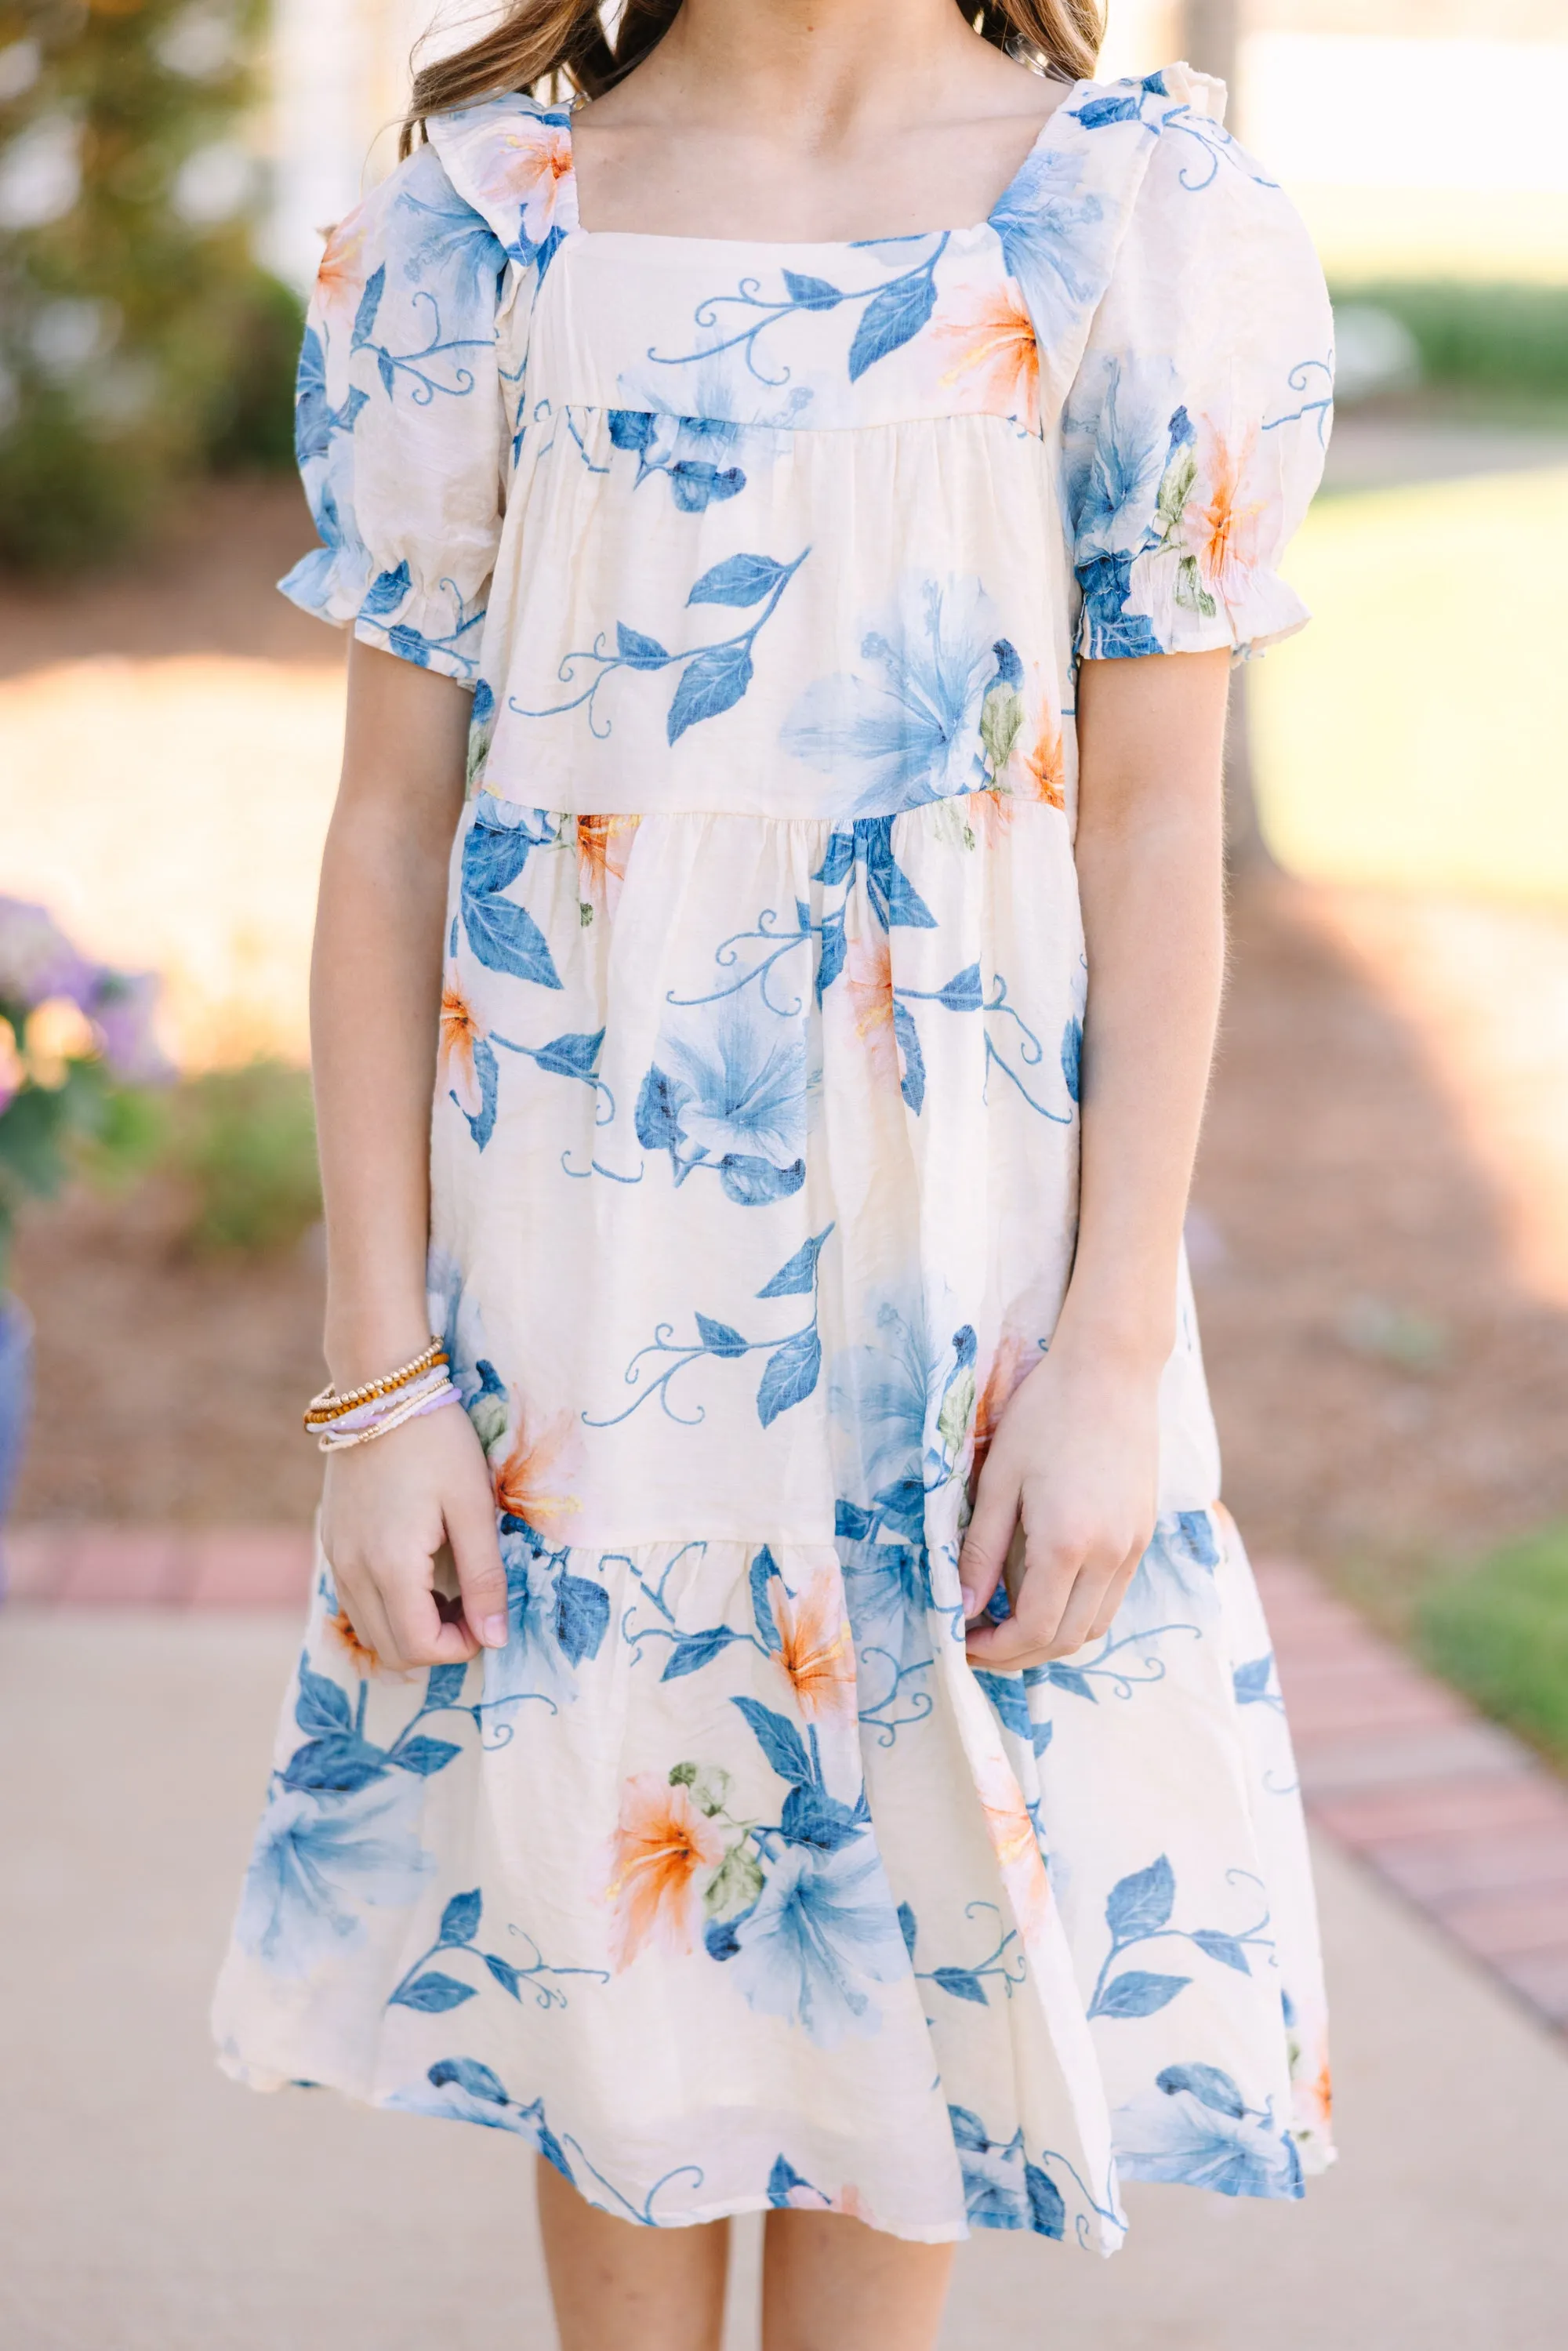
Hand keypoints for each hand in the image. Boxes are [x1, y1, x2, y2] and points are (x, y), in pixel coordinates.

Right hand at [319, 1402, 508, 1672]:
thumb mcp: (473, 1506)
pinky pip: (355, 1599)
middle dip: (437, 1644)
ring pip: (370, 1629)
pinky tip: (421, 1572)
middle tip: (474, 1607)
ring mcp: (335, 1557)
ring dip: (411, 1627)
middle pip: (391, 1650)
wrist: (380, 1389)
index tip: (489, 1619)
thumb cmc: (437, 1441)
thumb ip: (485, 1577)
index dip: (461, 1647)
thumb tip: (495, 1639)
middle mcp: (352, 1570)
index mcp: (390, 1565)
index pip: (420, 1647)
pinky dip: (388, 1605)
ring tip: (452, 1590)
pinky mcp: (331, 1541)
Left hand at [960, 1334, 1159, 1670]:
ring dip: (1049, 1638)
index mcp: (1068, 1543)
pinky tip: (1042, 1590)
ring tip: (1005, 1622)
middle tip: (976, 1642)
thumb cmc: (1044, 1415)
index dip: (995, 1649)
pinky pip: (1110, 1597)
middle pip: (1067, 1640)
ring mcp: (1133, 1547)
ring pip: (1094, 1625)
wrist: (1110, 1371)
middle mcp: (1110, 1555)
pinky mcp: (1142, 1535)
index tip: (961, 1643)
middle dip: (1017, 1654)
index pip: (1034, 1630)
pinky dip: (1075, 1611)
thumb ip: (980, 1550)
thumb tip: (963, 1608)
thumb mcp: (998, 1480)